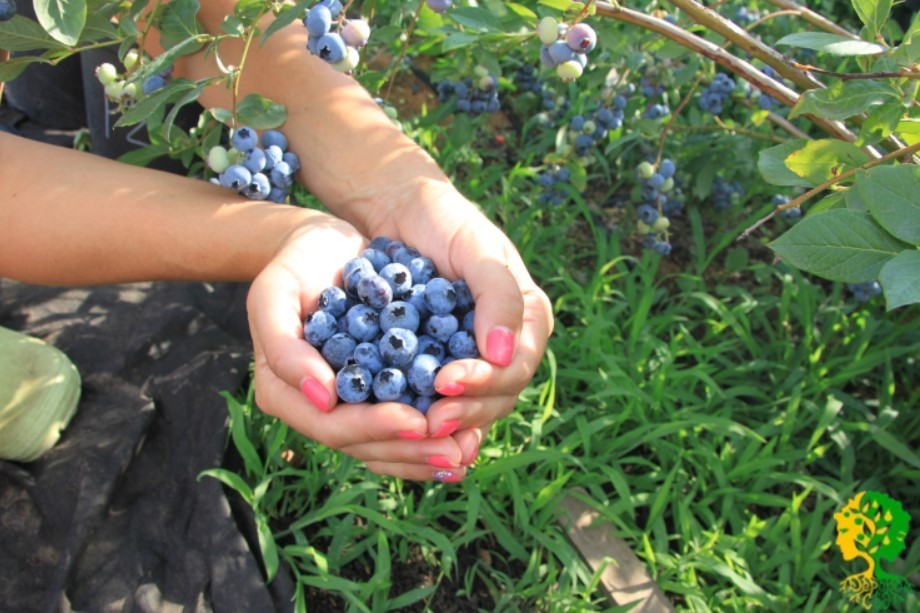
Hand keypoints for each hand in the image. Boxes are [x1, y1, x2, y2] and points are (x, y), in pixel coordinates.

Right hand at [246, 213, 467, 480]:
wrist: (323, 246)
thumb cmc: (294, 267)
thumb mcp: (274, 294)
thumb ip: (285, 348)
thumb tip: (323, 398)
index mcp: (284, 393)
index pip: (332, 426)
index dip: (375, 428)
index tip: (417, 421)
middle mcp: (319, 408)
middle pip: (366, 446)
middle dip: (411, 450)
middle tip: (455, 451)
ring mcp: (350, 404)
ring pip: (389, 446)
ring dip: (428, 453)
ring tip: (467, 452)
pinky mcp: (380, 392)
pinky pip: (405, 425)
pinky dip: (436, 433)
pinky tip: (470, 435)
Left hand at [358, 186, 554, 467]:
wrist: (402, 211)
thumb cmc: (446, 221)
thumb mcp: (478, 249)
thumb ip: (499, 295)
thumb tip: (504, 354)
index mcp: (529, 320)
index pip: (516, 367)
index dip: (484, 383)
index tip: (445, 383)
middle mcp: (507, 345)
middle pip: (498, 397)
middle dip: (466, 412)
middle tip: (428, 420)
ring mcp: (474, 358)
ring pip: (473, 408)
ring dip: (448, 425)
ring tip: (417, 431)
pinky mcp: (441, 364)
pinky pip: (443, 401)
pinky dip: (427, 419)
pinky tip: (405, 433)